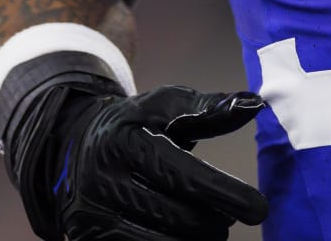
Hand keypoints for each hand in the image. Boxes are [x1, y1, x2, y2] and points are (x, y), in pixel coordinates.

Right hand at [3, 74, 267, 240]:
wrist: (72, 146)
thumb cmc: (132, 125)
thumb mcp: (164, 106)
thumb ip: (208, 109)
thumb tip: (254, 104)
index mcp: (123, 141)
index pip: (181, 174)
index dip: (222, 193)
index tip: (258, 208)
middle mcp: (102, 180)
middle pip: (175, 217)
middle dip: (213, 223)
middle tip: (228, 220)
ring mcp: (91, 215)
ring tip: (211, 232)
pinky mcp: (87, 239)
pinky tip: (185, 239)